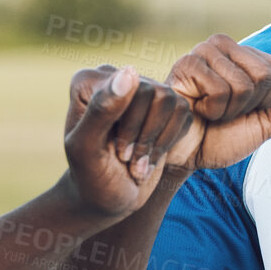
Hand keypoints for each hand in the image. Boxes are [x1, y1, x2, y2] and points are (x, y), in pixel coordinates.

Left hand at [61, 66, 195, 218]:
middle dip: (145, 135)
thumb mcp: (86, 148)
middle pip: (154, 92)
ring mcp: (141, 91)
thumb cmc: (91, 176)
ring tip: (137, 163)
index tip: (116, 153)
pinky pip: (184, 112)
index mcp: (89, 82)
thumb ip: (101, 110)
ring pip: (171, 101)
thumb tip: (130, 71)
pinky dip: (169, 143)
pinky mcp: (162, 108)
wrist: (107, 198)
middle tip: (126, 159)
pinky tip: (150, 159)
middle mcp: (115, 78)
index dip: (130, 126)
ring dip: (156, 141)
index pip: (129, 87)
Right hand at [160, 35, 270, 169]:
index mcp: (249, 56)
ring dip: (229, 111)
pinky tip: (197, 108)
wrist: (186, 157)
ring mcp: (206, 50)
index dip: (270, 101)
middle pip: (266, 75)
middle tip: (226, 112)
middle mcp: (229, 46)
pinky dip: (212, 110)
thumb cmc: (222, 138)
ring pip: (244, 84)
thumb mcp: (266, 121)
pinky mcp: (187, 62)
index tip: (246, 110)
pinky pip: (220, 90)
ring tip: (210, 112)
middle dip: (249, 106)